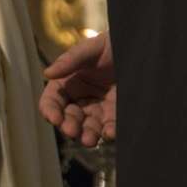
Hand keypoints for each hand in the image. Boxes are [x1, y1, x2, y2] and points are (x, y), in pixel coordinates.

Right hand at [39, 30, 115, 148]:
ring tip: (89, 140)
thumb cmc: (111, 46)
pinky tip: (109, 132)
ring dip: (87, 135)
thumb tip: (47, 73)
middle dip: (68, 126)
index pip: (52, 101)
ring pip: (87, 127)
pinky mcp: (114, 114)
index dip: (49, 110)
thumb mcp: (90, 49)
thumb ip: (69, 61)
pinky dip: (108, 132)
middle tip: (72, 131)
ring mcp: (98, 108)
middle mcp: (80, 98)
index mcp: (67, 82)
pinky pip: (109, 126)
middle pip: (68, 118)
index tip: (54, 118)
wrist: (138, 50)